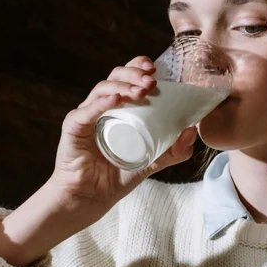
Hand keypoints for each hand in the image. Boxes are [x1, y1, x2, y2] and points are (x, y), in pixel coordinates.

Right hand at [0, 57, 199, 266]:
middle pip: (115, 77)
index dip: (138, 68)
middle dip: (134, 74)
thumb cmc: (116, 176)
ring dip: (123, 87)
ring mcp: (86, 115)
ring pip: (102, 89)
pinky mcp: (74, 128)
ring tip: (142, 92)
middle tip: (152, 82)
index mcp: (118, 108)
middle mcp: (101, 107)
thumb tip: (192, 131)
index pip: (127, 78)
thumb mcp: (152, 161)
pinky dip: (101, 103)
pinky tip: (115, 100)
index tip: (156, 69)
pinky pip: (86, 112)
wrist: (91, 198)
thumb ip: (173, 150)